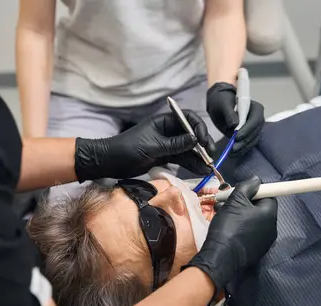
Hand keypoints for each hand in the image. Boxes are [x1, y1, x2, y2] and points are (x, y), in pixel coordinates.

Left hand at [74, 110, 215, 181]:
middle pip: (190, 134)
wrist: (110, 163)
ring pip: (187, 149)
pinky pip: (181, 159)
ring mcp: (166, 144)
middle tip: (210, 156)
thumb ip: (175, 144)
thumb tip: (195, 140)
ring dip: (198, 157)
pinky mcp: (164, 156)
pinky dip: (190, 164)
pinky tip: (200, 170)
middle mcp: (167, 131)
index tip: (203, 141)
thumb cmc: (127, 149)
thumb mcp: (153, 147)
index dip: (198, 128)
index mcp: (163, 121)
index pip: (187, 118)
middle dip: (202, 145)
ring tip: (209, 168)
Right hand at [182, 176, 277, 292]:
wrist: (221, 256)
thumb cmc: (229, 226)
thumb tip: (257, 179)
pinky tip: (226, 228)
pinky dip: (239, 228)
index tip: (239, 193)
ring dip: (238, 215)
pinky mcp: (255, 251)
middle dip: (242, 203)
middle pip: (259, 209)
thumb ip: (247, 187)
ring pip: (252, 221)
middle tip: (226, 202)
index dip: (253, 192)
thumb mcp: (235, 201)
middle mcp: (271, 228)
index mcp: (269, 214)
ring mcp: (264, 242)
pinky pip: (249, 234)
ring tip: (221, 213)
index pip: (268, 196)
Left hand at [206, 82, 264, 156]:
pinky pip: (248, 144)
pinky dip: (241, 150)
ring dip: (243, 148)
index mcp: (255, 108)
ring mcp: (254, 128)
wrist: (220, 104)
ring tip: (231, 154)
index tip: (237, 137)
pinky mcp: (249, 135)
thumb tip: (234, 125)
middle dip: (244, 142)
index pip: (255, 120)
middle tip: (233, 148)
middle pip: (255, 132)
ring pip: (252, 140)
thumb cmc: (222, 101)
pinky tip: (233, 154)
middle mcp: (258, 119)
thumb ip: (229, 113)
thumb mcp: (224, 104)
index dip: (247, 129)